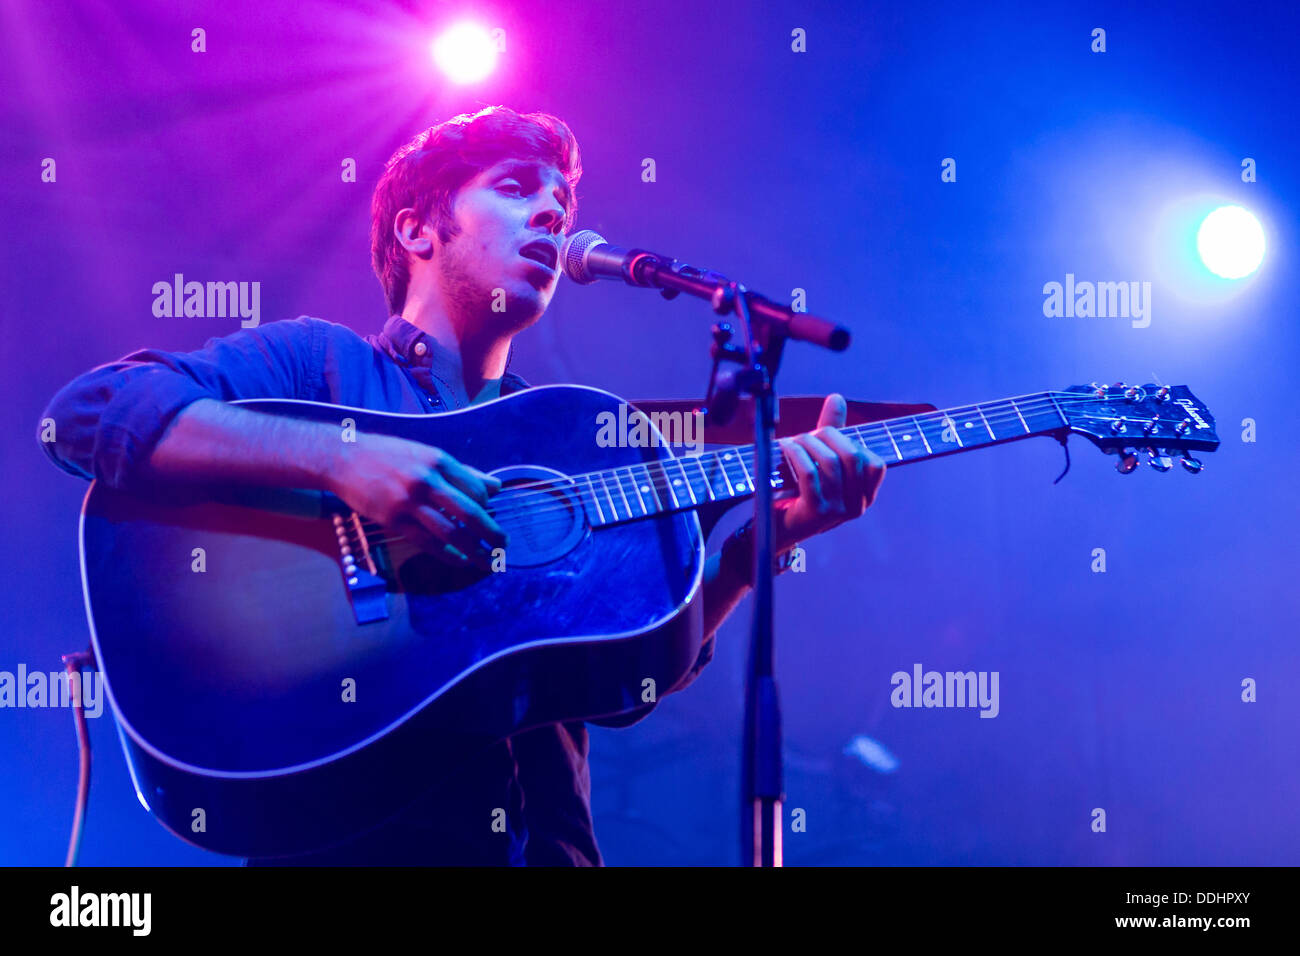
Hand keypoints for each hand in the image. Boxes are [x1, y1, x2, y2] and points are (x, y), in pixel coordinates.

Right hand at [327, 432, 506, 569]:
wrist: (343, 457)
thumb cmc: (389, 455)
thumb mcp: (427, 454)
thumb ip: (462, 472)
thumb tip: (496, 486)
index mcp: (439, 461)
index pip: (476, 489)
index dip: (488, 508)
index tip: (491, 519)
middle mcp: (427, 481)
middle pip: (470, 513)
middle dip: (492, 533)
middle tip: (504, 546)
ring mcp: (409, 502)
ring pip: (451, 532)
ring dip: (474, 550)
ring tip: (488, 560)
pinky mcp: (393, 520)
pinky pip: (427, 542)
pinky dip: (448, 554)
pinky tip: (460, 560)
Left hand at [774, 393, 885, 549]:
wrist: (774, 528)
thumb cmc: (799, 491)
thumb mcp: (819, 460)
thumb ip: (832, 431)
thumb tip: (837, 398)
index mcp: (864, 497)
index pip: (876, 464)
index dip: (853, 442)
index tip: (829, 437)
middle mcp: (856, 507)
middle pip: (853, 457)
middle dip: (830, 436)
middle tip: (808, 434)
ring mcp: (837, 512)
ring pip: (830, 463)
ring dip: (808, 443)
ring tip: (792, 441)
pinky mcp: (815, 513)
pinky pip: (810, 474)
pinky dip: (796, 454)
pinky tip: (785, 448)